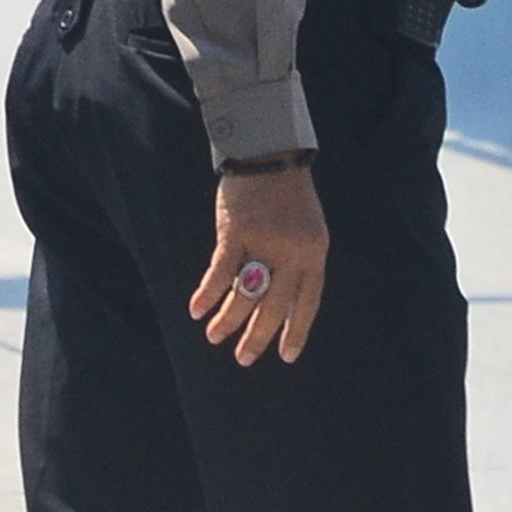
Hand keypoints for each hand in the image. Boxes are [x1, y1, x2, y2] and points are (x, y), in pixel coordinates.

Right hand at [192, 162, 328, 365]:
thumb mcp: (307, 228)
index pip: (307, 302)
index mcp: (314, 253)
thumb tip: (281, 299)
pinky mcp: (237, 233)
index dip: (296, 331)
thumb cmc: (287, 192)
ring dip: (228, 320)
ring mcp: (265, 243)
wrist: (270, 152)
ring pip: (245, 295)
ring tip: (214, 338)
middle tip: (244, 359)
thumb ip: (298, 260)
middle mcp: (293, 253)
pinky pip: (220, 272)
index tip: (285, 356)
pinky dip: (208, 294)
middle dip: (258, 337)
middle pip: (274, 306)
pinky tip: (196, 311)